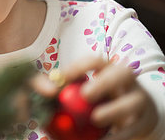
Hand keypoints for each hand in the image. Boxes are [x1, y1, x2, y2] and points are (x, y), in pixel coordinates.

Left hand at [31, 57, 157, 139]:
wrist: (132, 117)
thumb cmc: (98, 100)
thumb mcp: (82, 90)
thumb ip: (62, 88)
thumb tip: (46, 90)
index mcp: (108, 69)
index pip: (95, 60)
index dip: (78, 67)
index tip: (60, 79)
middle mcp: (127, 80)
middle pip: (121, 73)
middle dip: (103, 82)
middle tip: (85, 95)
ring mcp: (139, 99)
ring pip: (132, 101)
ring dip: (114, 110)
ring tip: (96, 119)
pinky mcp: (146, 121)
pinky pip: (135, 128)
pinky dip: (119, 135)